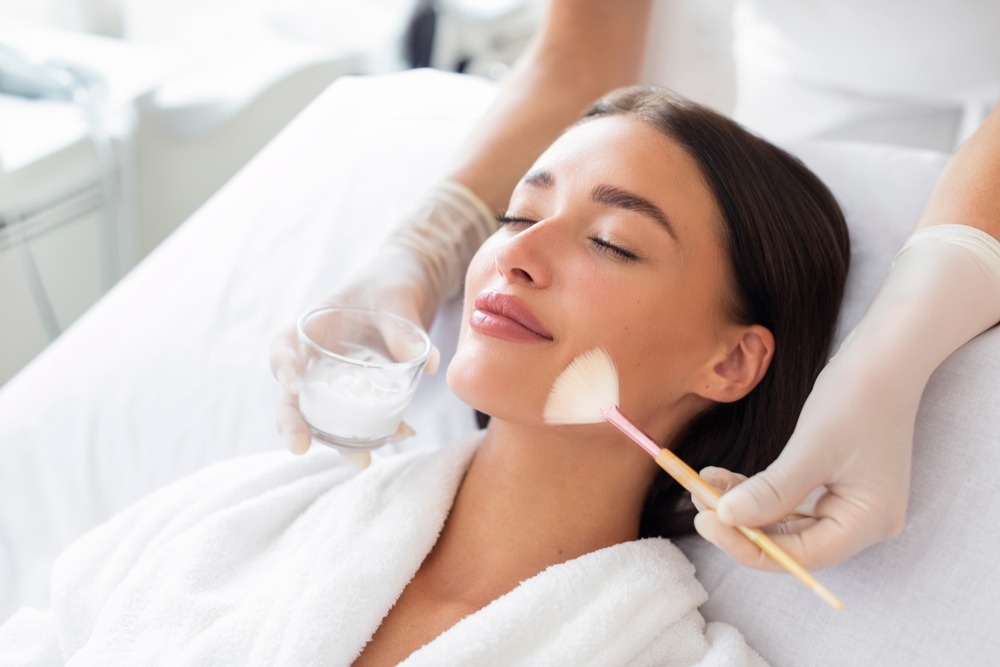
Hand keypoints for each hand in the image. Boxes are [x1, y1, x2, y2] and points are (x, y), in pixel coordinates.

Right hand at [269, 246, 441, 455]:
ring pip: (327, 416)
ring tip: (362, 461)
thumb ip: (403, 327)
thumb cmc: (391, 282)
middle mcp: (317, 359)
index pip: (283, 348)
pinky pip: (364, 416)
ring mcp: (338, 380)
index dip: (282, 366)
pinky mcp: (364, 392)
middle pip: (293, 396)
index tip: (291, 382)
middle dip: (293, 424)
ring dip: (340, 441)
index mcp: (312, 327)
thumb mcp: (397, 297)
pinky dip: (380, 428)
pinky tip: (403, 432)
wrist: (411, 285)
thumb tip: (426, 362)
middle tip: (300, 447)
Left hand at [692, 342, 912, 570]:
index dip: (749, 545)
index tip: (706, 521)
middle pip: (791, 543)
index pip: (801, 556)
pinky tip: (722, 476)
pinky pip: (788, 502)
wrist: (884, 357)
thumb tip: (726, 518)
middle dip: (741, 525)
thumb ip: (771, 490)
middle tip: (698, 503)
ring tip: (703, 484)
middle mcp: (863, 522)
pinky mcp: (834, 486)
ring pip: (784, 521)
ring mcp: (850, 505)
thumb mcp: (811, 447)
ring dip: (743, 507)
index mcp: (869, 522)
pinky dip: (756, 492)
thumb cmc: (857, 397)